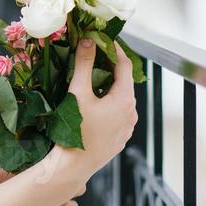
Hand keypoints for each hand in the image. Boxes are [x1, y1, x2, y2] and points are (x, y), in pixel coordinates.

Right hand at [67, 38, 137, 177]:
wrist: (74, 165)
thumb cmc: (76, 129)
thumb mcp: (78, 92)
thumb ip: (83, 64)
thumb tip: (88, 42)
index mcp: (124, 99)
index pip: (125, 65)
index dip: (114, 49)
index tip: (103, 39)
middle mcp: (131, 112)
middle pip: (124, 81)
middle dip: (109, 66)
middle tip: (94, 54)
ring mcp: (127, 126)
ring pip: (121, 98)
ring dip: (108, 85)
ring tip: (91, 77)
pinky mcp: (120, 136)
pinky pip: (117, 112)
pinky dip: (108, 101)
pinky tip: (93, 102)